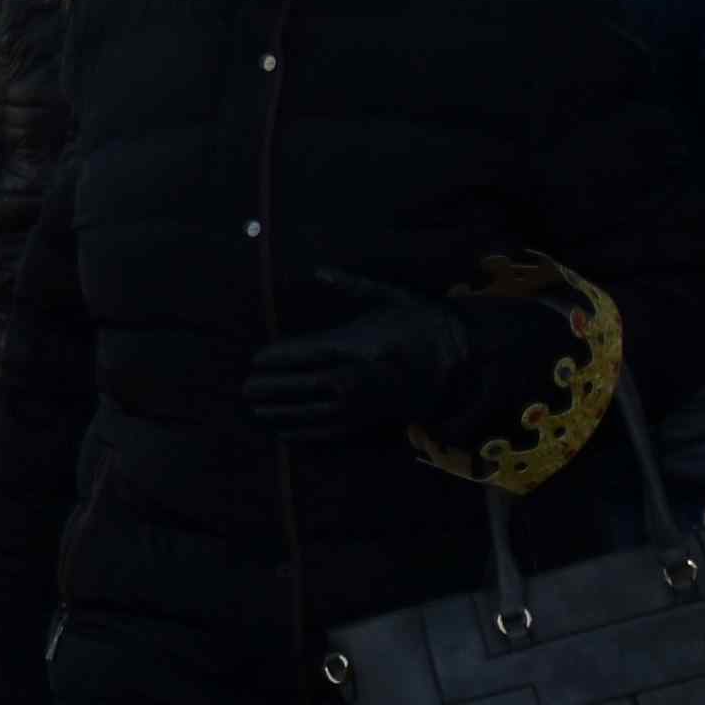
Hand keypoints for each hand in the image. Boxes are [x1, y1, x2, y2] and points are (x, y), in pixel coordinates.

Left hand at [242, 280, 472, 441]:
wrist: (460, 361)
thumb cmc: (422, 323)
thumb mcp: (393, 296)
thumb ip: (354, 285)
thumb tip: (320, 271)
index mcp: (365, 343)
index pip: (312, 351)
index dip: (281, 356)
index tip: (255, 358)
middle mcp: (365, 375)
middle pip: (309, 383)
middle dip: (275, 386)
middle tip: (245, 387)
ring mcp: (369, 402)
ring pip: (318, 410)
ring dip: (283, 411)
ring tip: (255, 409)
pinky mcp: (375, 420)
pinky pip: (335, 431)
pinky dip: (307, 433)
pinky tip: (284, 432)